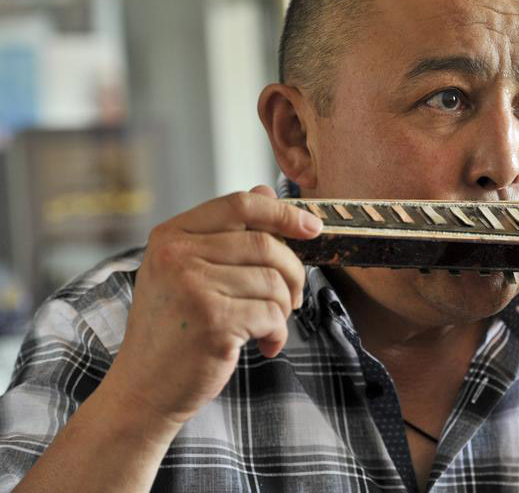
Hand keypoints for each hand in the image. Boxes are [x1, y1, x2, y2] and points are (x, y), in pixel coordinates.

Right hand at [104, 185, 321, 426]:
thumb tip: (266, 190)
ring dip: (283, 308)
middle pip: (266, 244)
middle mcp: (177, 255)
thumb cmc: (173, 329)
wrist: (143, 390)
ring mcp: (193, 287)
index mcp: (171, 235)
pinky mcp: (213, 322)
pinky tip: (263, 346)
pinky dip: (277, 333)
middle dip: (293, 273)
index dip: (284, 213)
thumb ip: (225, 232)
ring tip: (268, 326)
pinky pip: (272, 314)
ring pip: (274, 281)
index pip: (240, 204)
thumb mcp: (187, 272)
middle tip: (291, 299)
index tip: (313, 228)